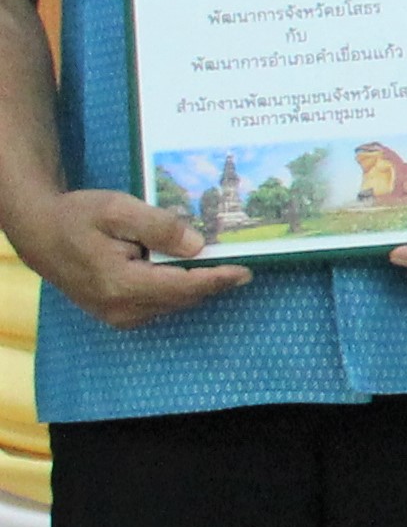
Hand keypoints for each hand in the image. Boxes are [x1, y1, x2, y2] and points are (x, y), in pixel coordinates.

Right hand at [11, 187, 247, 328]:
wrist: (40, 234)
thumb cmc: (78, 217)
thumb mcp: (117, 209)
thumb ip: (159, 227)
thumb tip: (199, 246)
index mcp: (122, 284)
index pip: (184, 287)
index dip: (218, 279)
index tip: (247, 271)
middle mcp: (122, 309)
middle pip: (183, 297)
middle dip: (211, 281)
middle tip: (238, 261)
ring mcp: (118, 317)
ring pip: (173, 303)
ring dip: (195, 285)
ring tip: (217, 263)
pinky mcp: (117, 315)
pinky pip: (159, 304)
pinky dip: (176, 288)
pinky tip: (184, 269)